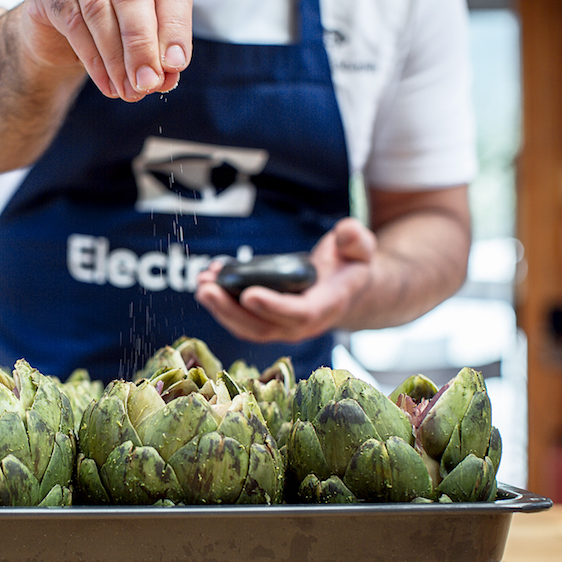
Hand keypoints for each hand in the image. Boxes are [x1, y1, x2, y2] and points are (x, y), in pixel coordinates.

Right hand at [20, 0, 192, 100]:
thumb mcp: (142, 43)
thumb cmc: (110, 32)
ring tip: (128, 89)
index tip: (175, 65)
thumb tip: (168, 75)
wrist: (60, 40)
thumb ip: (159, 53)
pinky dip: (92, 58)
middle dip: (142, 45)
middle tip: (148, 82)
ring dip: (116, 57)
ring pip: (99, 9)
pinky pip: (72, 20)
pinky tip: (106, 82)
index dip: (175, 27)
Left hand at [195, 218, 376, 342]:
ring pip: (247, 328)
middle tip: (207, 289)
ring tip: (201, 284)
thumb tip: (346, 232)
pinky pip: (241, 321)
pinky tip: (207, 284)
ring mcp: (283, 327)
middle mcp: (303, 324)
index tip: (248, 294)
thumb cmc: (349, 265)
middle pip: (264, 327)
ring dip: (220, 309)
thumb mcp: (360, 249)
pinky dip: (221, 305)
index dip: (275, 307)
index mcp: (328, 305)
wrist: (344, 288)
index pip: (300, 313)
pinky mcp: (267, 322)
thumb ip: (355, 240)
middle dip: (231, 310)